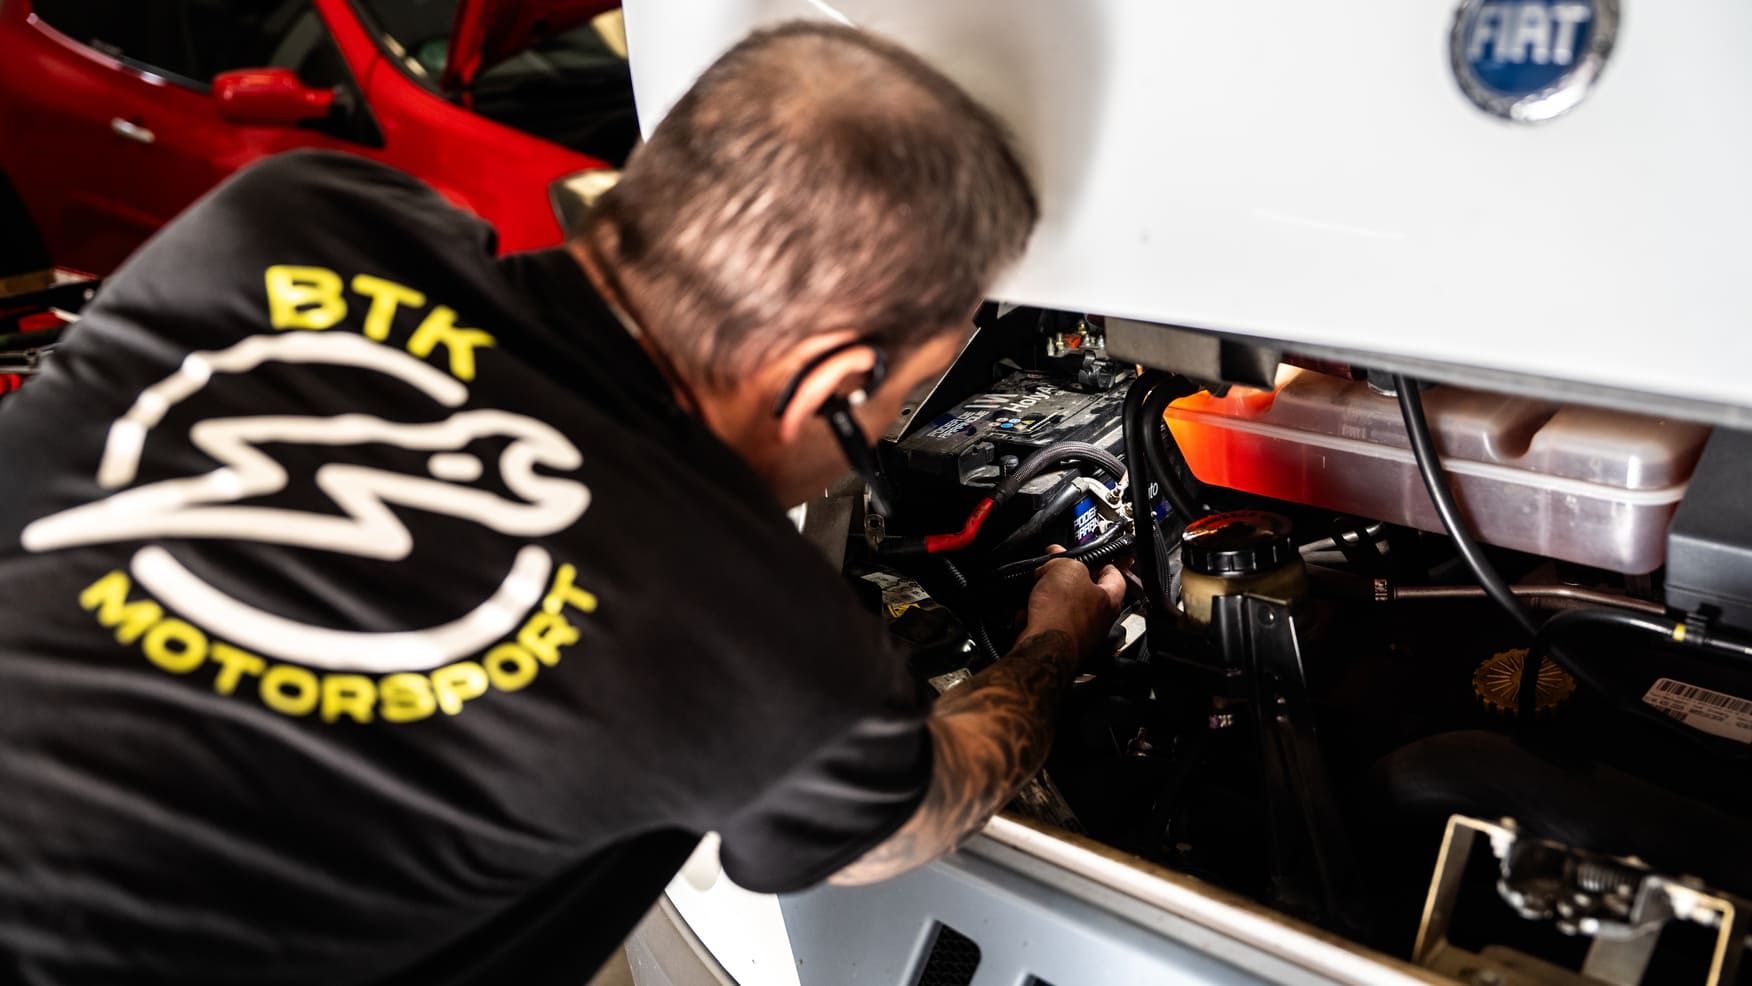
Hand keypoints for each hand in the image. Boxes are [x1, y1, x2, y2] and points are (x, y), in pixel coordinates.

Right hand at [1024, 546, 1125, 662]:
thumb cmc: (1062, 614)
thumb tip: (1053, 566)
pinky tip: (1027, 614)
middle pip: (1082, 591)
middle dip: (1062, 579)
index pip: (1114, 575)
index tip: (1088, 557)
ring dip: (1045, 598)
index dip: (1100, 562)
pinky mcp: (1058, 644)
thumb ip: (1065, 562)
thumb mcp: (1067, 569)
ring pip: (1061, 608)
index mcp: (1109, 600)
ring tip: (1035, 592)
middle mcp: (1097, 620)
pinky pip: (1046, 623)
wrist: (1043, 648)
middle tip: (1050, 571)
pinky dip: (1034, 616)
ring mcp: (1078, 635)